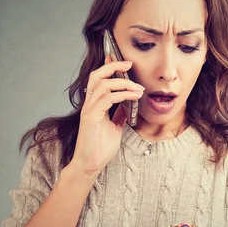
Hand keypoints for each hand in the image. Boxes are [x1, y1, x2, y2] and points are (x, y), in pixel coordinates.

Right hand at [68, 55, 144, 177]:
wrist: (90, 165)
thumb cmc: (100, 148)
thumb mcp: (115, 127)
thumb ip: (119, 114)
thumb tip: (128, 105)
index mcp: (94, 104)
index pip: (99, 79)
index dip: (109, 67)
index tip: (123, 61)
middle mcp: (89, 104)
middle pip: (97, 75)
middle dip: (114, 66)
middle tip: (129, 64)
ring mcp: (89, 110)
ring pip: (103, 84)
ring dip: (124, 83)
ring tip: (138, 87)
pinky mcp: (91, 117)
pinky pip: (107, 99)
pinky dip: (122, 95)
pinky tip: (134, 97)